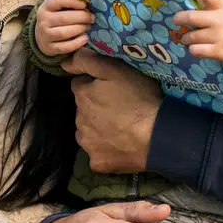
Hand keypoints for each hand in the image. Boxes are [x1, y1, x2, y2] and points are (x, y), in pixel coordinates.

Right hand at [36, 0, 93, 55]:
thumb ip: (70, 4)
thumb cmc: (56, 18)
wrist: (42, 36)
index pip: (57, 1)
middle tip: (92, 18)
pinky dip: (77, 43)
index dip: (72, 1)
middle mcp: (43, 21)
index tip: (84, 4)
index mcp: (45, 7)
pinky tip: (85, 38)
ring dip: (80, 29)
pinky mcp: (50, 48)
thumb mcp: (58, 8)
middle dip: (81, 17)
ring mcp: (45, 36)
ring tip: (88, 27)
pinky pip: (65, 47)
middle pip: (64, 18)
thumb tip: (88, 2)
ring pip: (64, 33)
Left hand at [64, 50, 160, 173]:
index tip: (113, 88)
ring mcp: (87, 143)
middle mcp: (78, 120)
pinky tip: (121, 144)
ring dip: (99, 128)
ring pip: (88, 131)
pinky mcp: (97, 162)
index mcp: (81, 95)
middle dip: (96, 106)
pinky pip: (98, 153)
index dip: (96, 85)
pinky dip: (106, 149)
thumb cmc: (139, 99)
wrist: (157, 137)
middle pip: (84, 109)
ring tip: (122, 126)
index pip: (81, 85)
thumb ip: (88, 61)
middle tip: (121, 107)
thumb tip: (65, 63)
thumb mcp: (117, 69)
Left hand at [175, 0, 222, 82]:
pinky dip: (193, 50)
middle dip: (179, 19)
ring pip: (190, 36)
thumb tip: (190, 3)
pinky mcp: (219, 51)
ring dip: (186, 38)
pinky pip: (196, 50)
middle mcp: (220, 20)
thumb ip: (214, 8)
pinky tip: (197, 49)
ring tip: (188, 39)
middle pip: (191, 17)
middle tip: (175, 21)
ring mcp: (219, 36)